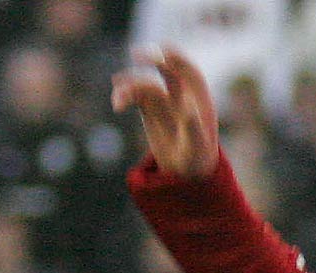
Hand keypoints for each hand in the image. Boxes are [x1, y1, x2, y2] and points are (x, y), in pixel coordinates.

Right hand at [111, 48, 218, 178]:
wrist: (187, 173)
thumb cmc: (197, 160)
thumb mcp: (197, 148)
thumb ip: (193, 128)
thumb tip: (186, 107)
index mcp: (198, 97)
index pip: (188, 70)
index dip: (176, 58)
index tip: (163, 54)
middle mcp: (180, 94)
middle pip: (165, 68)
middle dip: (151, 58)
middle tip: (135, 54)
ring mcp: (162, 100)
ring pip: (145, 84)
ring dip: (130, 86)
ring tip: (118, 101)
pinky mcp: (148, 109)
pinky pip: (134, 96)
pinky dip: (124, 96)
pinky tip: (117, 105)